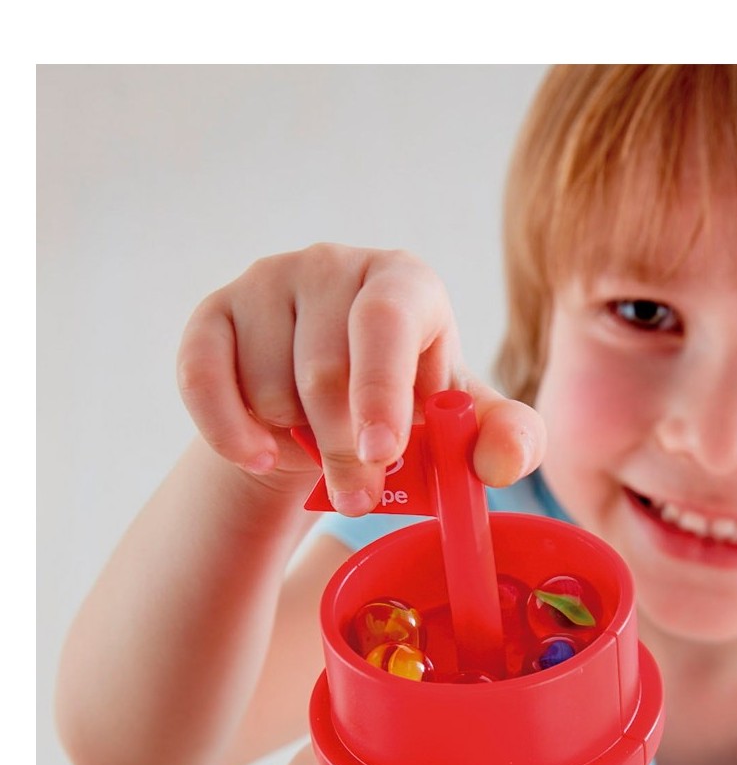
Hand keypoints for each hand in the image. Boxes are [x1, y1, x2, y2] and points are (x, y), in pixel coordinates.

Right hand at [177, 245, 545, 514]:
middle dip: (344, 452)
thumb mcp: (464, 426)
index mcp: (405, 282)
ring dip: (296, 441)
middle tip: (361, 499)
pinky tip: (259, 455)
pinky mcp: (213, 313)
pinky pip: (201, 379)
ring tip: (321, 444)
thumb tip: (506, 461)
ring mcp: (267, 282)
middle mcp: (333, 265)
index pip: (386, 322)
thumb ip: (507, 440)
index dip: (381, 388)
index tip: (383, 452)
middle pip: (325, 371)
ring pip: (267, 387)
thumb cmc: (407, 410)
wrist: (324, 412)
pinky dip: (229, 433)